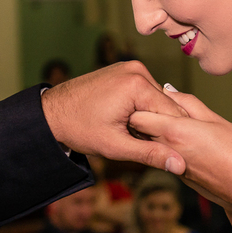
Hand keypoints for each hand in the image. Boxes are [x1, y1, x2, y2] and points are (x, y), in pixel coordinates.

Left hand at [41, 62, 188, 173]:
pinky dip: (142, 108)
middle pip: (166, 104)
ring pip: (157, 99)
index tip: (164, 150)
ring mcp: (131, 67)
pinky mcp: (125, 70)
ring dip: (152, 118)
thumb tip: (180, 165)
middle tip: (143, 144)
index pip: (173, 113)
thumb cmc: (78, 128)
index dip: (171, 135)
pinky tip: (129, 122)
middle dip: (160, 126)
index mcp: (137, 83)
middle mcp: (137, 69)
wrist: (51, 112)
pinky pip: (145, 92)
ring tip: (133, 133)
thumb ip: (150, 154)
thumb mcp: (116, 146)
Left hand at [129, 90, 231, 208]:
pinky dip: (165, 143)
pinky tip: (183, 138)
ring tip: (173, 120)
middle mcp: (167, 148)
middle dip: (143, 114)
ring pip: (149, 142)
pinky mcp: (178, 174)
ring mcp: (171, 163)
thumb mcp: (216, 119)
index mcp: (174, 131)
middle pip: (139, 129)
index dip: (141, 102)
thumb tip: (169, 90)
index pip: (137, 114)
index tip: (152, 95)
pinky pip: (163, 153)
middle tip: (159, 104)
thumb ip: (189, 103)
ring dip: (154, 129)